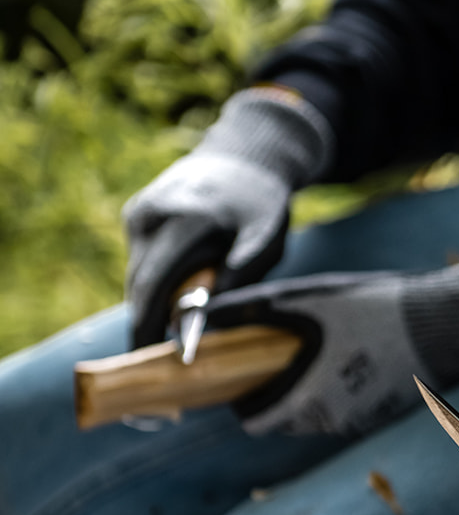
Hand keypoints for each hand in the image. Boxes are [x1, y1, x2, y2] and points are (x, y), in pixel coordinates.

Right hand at [122, 89, 332, 345]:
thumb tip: (208, 315)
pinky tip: (177, 288)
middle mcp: (154, 213)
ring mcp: (140, 211)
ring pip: (137, 273)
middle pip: (138, 283)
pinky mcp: (136, 213)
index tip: (147, 356)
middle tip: (155, 357)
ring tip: (170, 327)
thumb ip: (239, 273)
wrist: (243, 157)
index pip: (154, 283)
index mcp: (187, 219)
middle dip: (145, 321)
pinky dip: (155, 279)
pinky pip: (140, 259)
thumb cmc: (261, 205)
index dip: (147, 324)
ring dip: (152, 301)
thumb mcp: (266, 238)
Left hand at [206, 249, 458, 436]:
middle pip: (283, 418)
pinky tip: (348, 352)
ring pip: (315, 414)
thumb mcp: (309, 300)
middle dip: (273, 390)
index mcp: (310, 400)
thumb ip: (253, 310)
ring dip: (305, 389)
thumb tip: (204, 314)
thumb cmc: (377, 308)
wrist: (448, 325)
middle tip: (275, 351)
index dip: (239, 396)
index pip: (255, 421)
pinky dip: (335, 388)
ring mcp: (361, 421)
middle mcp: (333, 421)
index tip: (238, 369)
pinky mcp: (383, 412)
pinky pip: (344, 408)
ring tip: (314, 347)